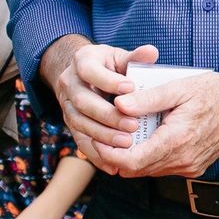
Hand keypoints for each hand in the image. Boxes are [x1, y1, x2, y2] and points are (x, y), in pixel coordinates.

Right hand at [46, 38, 156, 171]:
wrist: (86, 74)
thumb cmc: (111, 66)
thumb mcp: (121, 57)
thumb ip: (136, 58)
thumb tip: (152, 52)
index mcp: (82, 62)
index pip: (91, 71)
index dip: (109, 81)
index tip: (131, 88)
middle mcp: (69, 83)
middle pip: (83, 102)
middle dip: (108, 115)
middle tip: (133, 125)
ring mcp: (66, 105)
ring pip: (80, 123)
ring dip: (103, 135)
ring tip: (126, 143)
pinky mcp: (71, 124)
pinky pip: (80, 140)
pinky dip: (95, 154)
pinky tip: (111, 166)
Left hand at [110, 69, 218, 178]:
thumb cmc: (215, 92)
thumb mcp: (180, 87)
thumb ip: (147, 98)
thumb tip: (118, 105)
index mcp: (177, 140)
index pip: (131, 161)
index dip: (109, 153)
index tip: (97, 138)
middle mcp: (183, 160)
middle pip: (135, 169)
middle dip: (116, 155)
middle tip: (104, 134)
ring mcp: (190, 167)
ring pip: (147, 170)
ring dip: (132, 157)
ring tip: (124, 134)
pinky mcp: (194, 167)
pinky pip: (162, 168)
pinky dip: (149, 157)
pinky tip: (147, 138)